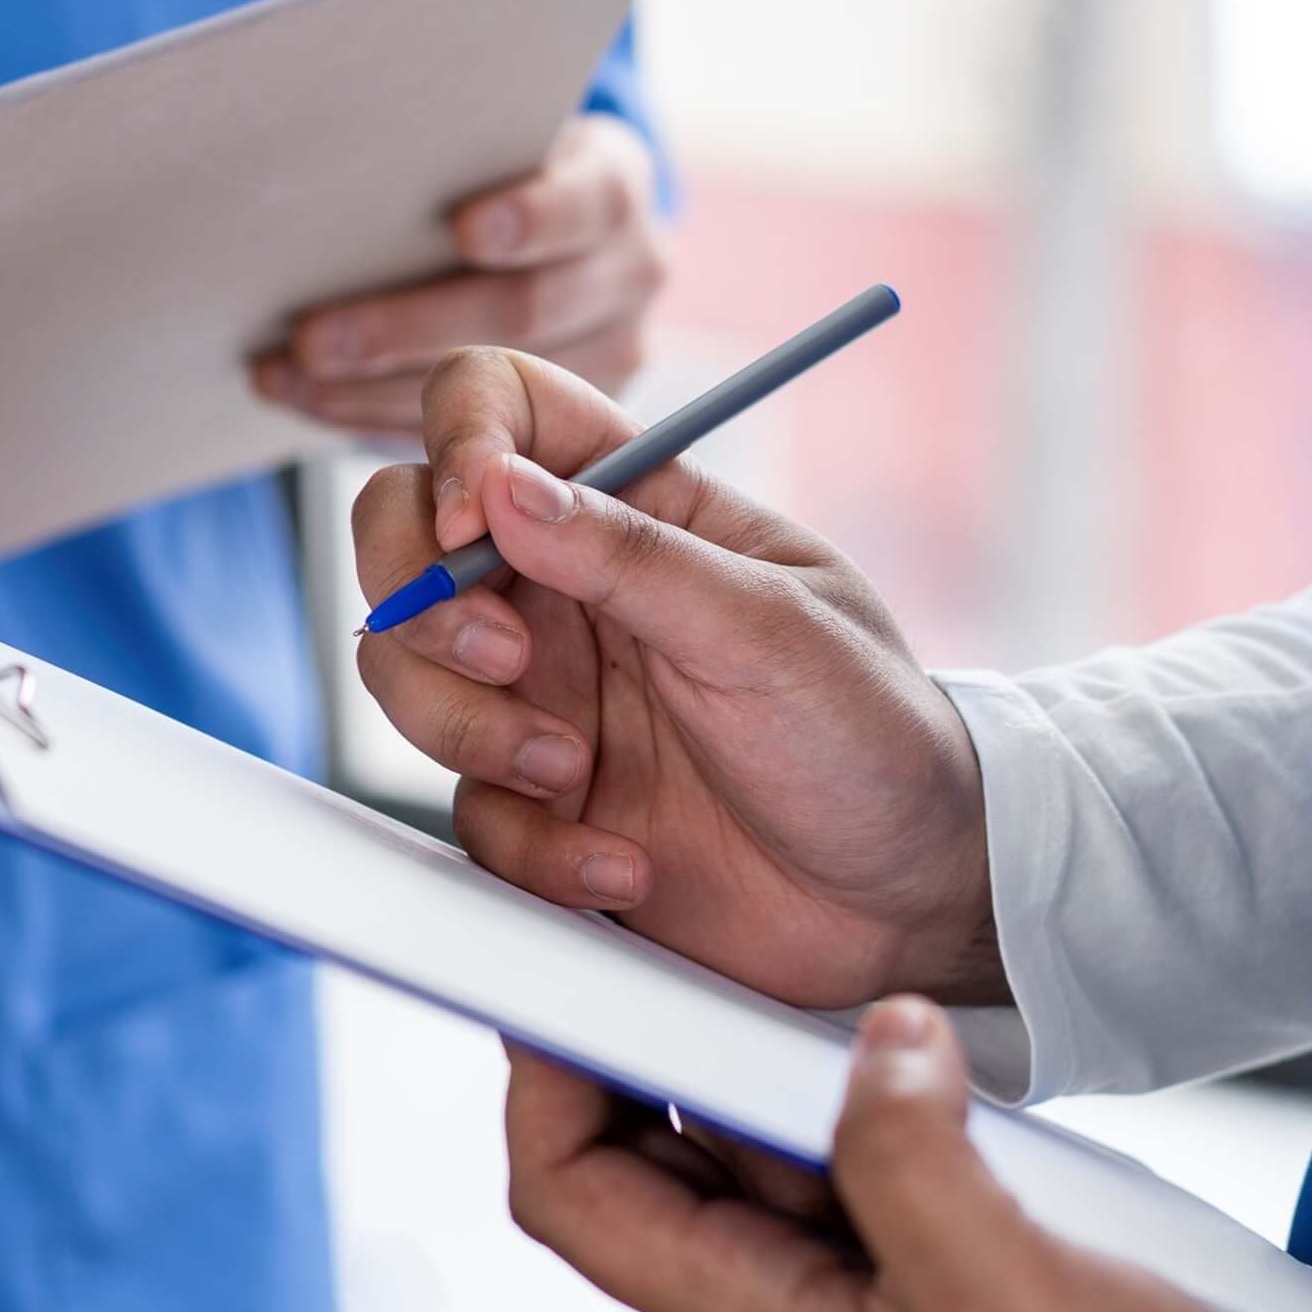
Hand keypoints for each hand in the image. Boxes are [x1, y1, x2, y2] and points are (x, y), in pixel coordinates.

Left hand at [253, 112, 665, 433]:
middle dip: (404, 328)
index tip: (465, 228)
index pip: (589, 204)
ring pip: (498, 390)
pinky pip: (475, 430)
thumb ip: (448, 154)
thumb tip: (333, 178)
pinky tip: (310, 398)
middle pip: (524, 311)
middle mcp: (630, 274)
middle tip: (310, 338)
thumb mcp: (492, 138)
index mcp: (614, 189)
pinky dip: (381, 415)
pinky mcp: (574, 414)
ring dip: (373, 387)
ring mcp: (612, 351)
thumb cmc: (494, 165)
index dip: (531, 217)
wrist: (553, 218)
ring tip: (284, 374)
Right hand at [349, 347, 1002, 1010]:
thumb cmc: (871, 738)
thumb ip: (630, 556)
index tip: (474, 525)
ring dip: (468, 729)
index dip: (460, 443)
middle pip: (406, 537)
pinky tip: (625, 862)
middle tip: (504, 659)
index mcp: (639, 507)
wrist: (906, 901)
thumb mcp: (767, 630)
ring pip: (405, 675)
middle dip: (421, 600)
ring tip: (574, 772)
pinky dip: (533, 846)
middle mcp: (572, 591)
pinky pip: (468, 809)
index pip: (505, 409)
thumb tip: (499, 486)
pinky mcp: (539, 802)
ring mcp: (545, 695)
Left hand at [506, 1000, 1276, 1311]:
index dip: (545, 1091)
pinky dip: (886, 1109)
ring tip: (826, 993)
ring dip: (788, 1075)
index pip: (582, 1204)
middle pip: (665, 1168)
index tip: (555, 989)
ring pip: (778, 1160)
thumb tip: (877, 1046)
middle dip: (662, 1054)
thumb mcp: (1002, 1298)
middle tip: (686, 951)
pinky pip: (879, 1178)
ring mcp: (880, 1306)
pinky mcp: (957, 1290)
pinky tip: (937, 1068)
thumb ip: (912, 1161)